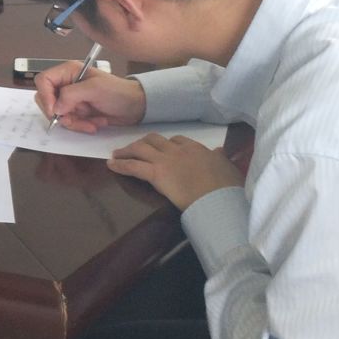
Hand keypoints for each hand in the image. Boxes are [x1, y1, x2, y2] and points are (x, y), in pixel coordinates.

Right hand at [34, 65, 143, 131]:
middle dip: (60, 114)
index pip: (43, 80)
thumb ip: (71, 95)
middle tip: (73, 120)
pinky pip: (68, 122)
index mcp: (68, 71)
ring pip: (57, 115)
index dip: (45, 96)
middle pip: (46, 100)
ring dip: (74, 122)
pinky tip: (95, 124)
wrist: (136, 107)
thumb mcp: (95, 90)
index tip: (55, 111)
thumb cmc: (118, 92)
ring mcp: (71, 99)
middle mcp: (66, 84)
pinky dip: (81, 126)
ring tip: (92, 123)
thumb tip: (55, 108)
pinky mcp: (77, 112)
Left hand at [108, 135, 241, 210]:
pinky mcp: (157, 174)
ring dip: (127, 150)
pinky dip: (120, 165)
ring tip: (117, 154)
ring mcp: (166, 160)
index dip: (165, 144)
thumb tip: (219, 151)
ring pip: (141, 149)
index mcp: (196, 148)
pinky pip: (134, 166)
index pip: (176, 140)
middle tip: (134, 148)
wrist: (218, 198)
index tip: (161, 148)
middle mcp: (178, 150)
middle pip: (154, 140)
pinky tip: (111, 165)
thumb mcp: (227, 167)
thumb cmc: (226, 187)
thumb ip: (220, 157)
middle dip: (143, 143)